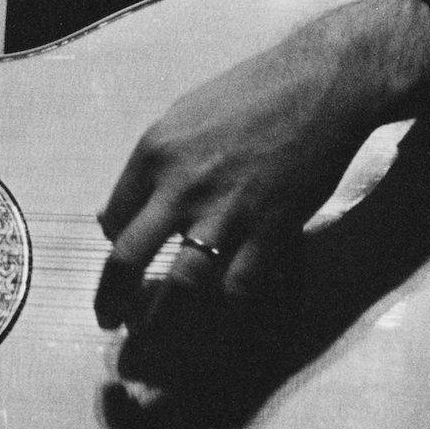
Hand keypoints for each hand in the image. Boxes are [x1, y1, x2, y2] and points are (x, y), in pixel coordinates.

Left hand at [94, 0, 429, 389]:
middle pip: (127, 260)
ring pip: (179, 287)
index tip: (124, 256)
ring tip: (150, 342)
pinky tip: (217, 317)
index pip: (113, 217)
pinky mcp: (271, 232)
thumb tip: (128, 204)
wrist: (321, 86)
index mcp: (154, 153)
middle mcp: (181, 188)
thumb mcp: (185, 113)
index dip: (115, 242)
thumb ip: (155, 160)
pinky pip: (238, 288)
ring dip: (160, 323)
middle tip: (108, 321)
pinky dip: (224, 308)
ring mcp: (227, 214)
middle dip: (111, 299)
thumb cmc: (253, 92)